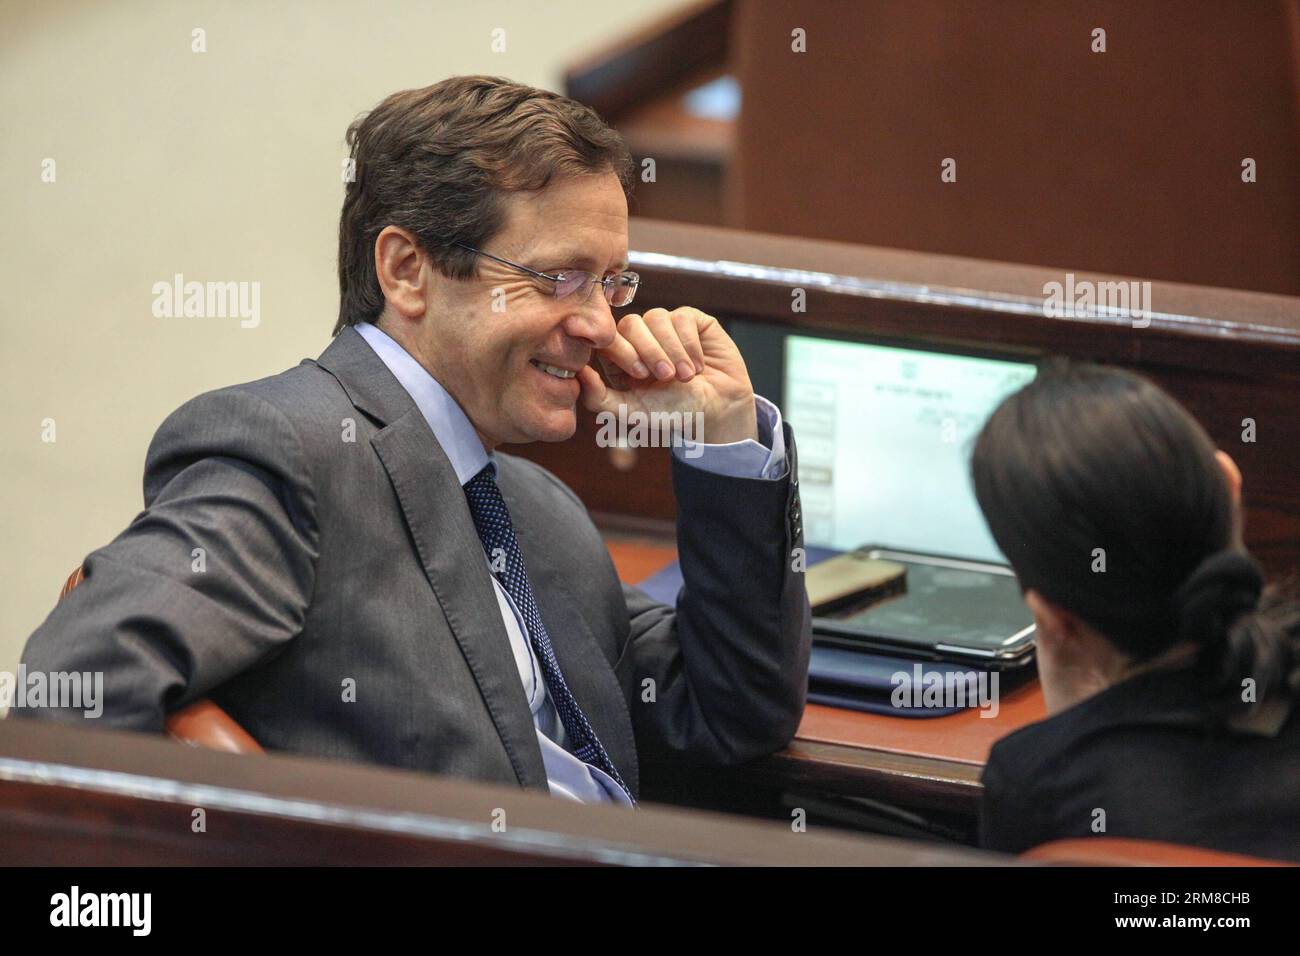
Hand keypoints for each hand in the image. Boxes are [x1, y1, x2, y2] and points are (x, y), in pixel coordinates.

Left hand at [576, 307, 757, 444]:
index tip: (639, 375)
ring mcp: (665, 326)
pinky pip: (682, 318)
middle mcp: (640, 338)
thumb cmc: (672, 412)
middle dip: (648, 351)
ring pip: (657, 318)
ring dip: (672, 350)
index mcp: (620, 357)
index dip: (622, 351)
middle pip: (631, 323)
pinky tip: (698, 366)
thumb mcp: (633, 412)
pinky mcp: (691, 320)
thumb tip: (578, 374)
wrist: (717, 410)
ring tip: (685, 376)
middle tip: (664, 377)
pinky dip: (690, 345)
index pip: (608, 339)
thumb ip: (600, 399)